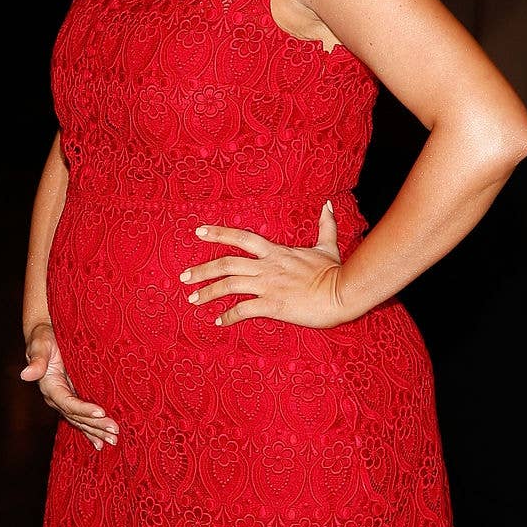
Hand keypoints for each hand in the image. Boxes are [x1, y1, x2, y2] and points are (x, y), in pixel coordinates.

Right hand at [21, 322, 118, 449]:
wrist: (45, 335)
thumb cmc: (44, 337)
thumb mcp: (40, 344)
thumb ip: (37, 359)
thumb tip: (26, 374)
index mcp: (49, 387)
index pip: (67, 402)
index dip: (83, 409)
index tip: (101, 412)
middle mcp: (56, 397)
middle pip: (77, 416)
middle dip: (96, 425)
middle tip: (115, 432)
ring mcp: (64, 399)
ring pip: (80, 420)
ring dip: (97, 431)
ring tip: (113, 440)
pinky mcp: (71, 397)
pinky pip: (81, 417)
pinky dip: (90, 430)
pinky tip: (99, 443)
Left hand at [180, 201, 349, 327]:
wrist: (343, 292)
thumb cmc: (335, 271)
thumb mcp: (327, 245)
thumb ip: (324, 224)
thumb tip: (328, 204)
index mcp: (276, 252)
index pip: (241, 237)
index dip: (219, 233)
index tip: (199, 231)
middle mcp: (267, 267)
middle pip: (227, 264)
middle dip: (202, 270)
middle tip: (183, 277)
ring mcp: (268, 286)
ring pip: (229, 286)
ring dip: (208, 292)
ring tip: (192, 299)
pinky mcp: (273, 306)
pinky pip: (244, 311)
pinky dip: (228, 316)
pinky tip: (219, 322)